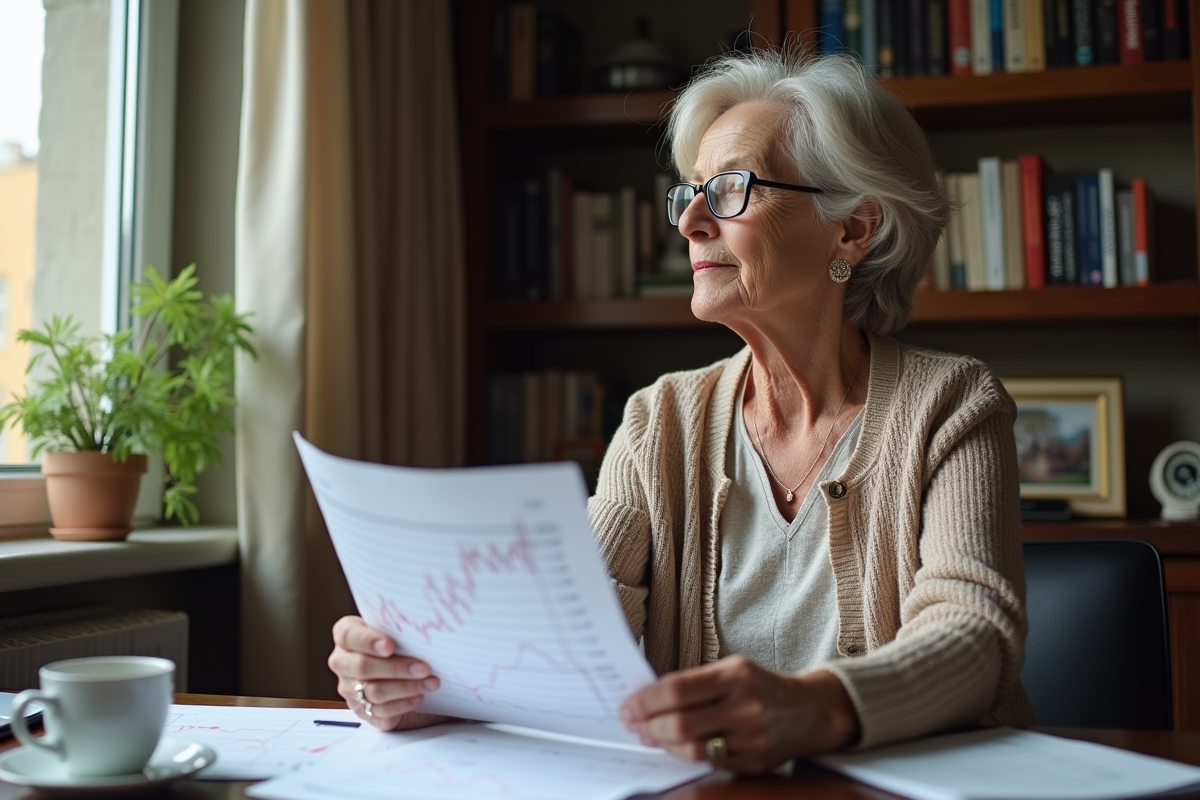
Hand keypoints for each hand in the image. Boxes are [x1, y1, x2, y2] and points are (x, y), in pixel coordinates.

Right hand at [328, 615, 444, 730]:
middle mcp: (342, 663)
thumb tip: (420, 633)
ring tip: (430, 682)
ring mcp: (350, 689)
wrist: (401, 669)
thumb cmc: (398, 643)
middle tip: (424, 668)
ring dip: (406, 688)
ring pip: (374, 692)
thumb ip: (399, 629)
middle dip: (396, 668)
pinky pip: (380, 713)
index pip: (348, 636)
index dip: (367, 641)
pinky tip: (419, 697)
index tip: (390, 646)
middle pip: (362, 667)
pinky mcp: (363, 711)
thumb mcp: (395, 631)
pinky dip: (402, 705)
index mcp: (346, 636)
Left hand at [618, 656, 859, 772]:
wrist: (811, 711)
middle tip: (631, 723)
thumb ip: (694, 683)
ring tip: (648, 735)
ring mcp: (752, 738)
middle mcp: (745, 706)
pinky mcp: (754, 762)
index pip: (677, 689)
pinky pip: (709, 763)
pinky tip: (674, 747)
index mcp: (736, 675)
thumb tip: (648, 699)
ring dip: (662, 744)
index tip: (627, 706)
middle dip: (647, 725)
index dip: (645, 701)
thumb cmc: (762, 686)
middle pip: (680, 724)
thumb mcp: (732, 669)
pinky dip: (685, 755)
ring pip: (692, 750)